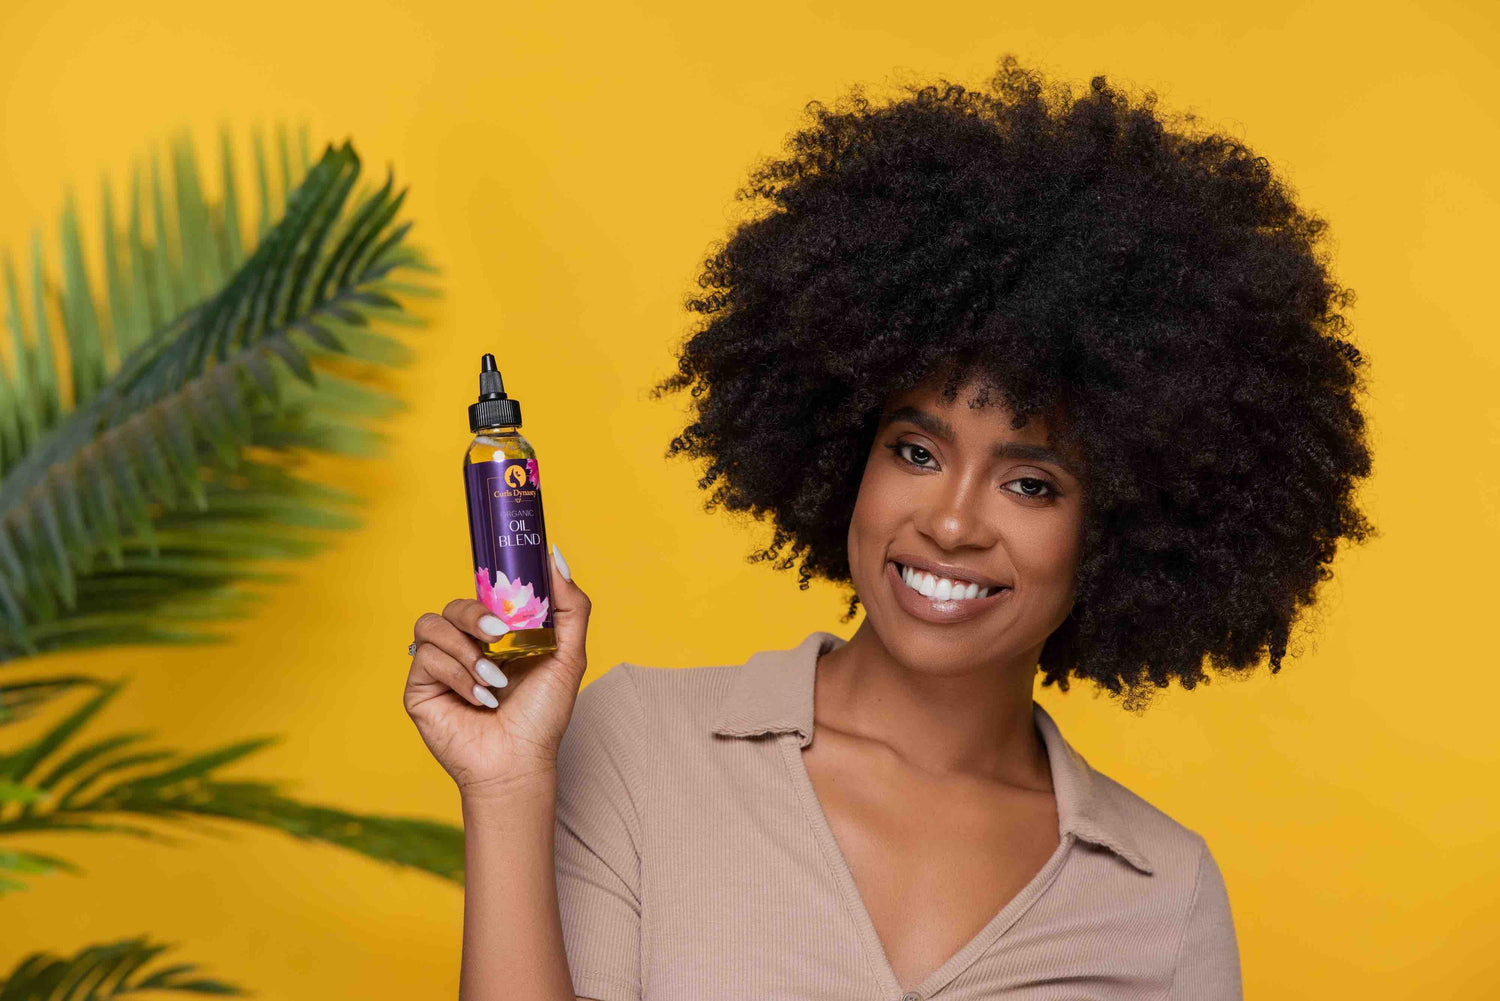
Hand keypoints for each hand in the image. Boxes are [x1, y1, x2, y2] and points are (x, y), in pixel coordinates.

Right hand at [403, 544, 590, 799]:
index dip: (490, 588)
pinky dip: (456, 675)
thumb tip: (555, 557)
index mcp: (496, 636)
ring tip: (493, 680)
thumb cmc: (543, 716)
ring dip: (466, 651)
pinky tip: (478, 698)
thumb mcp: (569, 655)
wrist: (519, 762)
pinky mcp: (419, 688)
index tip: (507, 595)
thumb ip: (571, 606)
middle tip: (498, 633)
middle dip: (474, 614)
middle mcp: (464, 646)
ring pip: (430, 625)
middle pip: (453, 604)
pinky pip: (425, 658)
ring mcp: (439, 667)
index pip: (481, 594)